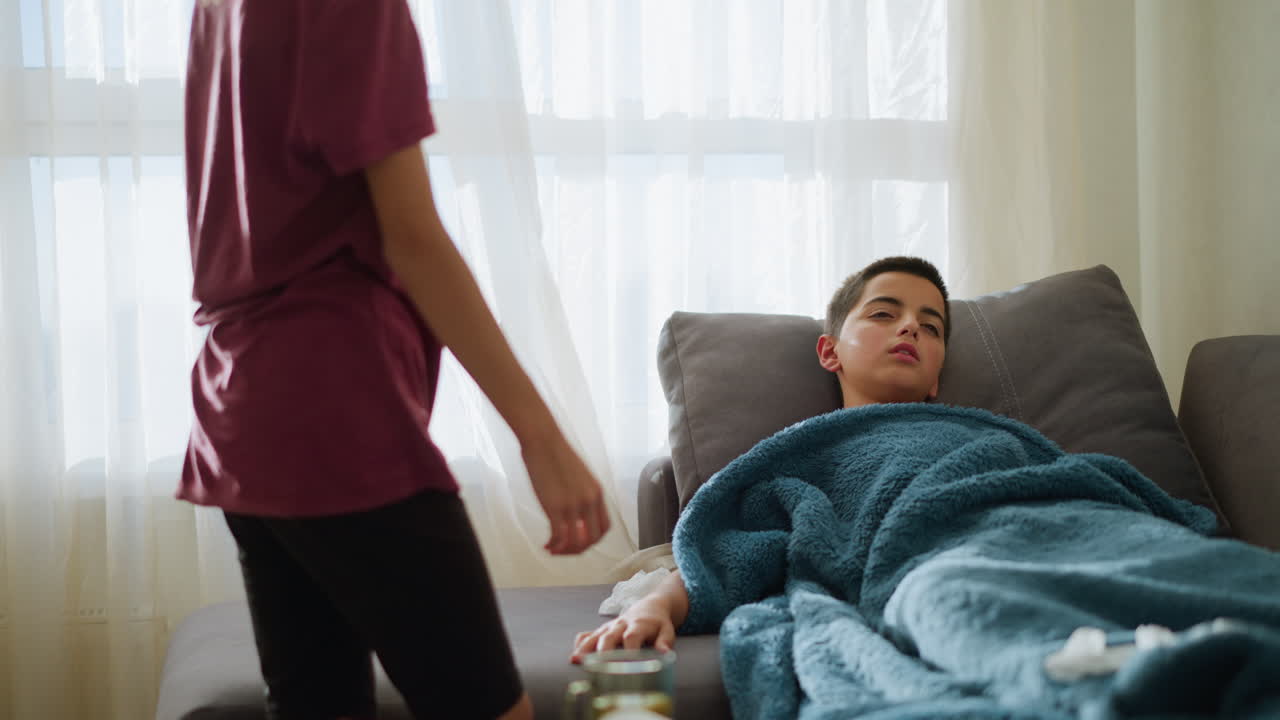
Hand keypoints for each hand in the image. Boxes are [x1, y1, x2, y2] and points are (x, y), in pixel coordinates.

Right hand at [522, 437, 609, 554]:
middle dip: (579, 549)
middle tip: (565, 549)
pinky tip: (546, 544)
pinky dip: (553, 545)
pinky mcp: (555, 507)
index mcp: (597, 492)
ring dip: (564, 551)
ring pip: (576, 542)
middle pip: (592, 538)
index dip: (594, 539)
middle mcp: (589, 501)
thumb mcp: (579, 475)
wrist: (543, 439)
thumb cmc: (556, 452)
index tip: (580, 540)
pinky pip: (558, 536)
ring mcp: (573, 505)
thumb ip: (581, 493)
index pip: (604, 526)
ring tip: (552, 549)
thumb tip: (574, 510)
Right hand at [570, 596, 675, 662]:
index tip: (627, 665)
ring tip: (575, 660)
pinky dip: (581, 643)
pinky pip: (588, 634)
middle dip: (602, 651)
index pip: (632, 637)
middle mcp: (621, 625)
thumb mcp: (667, 630)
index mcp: (639, 625)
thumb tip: (665, 653)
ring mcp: (609, 627)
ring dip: (585, 648)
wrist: (649, 606)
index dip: (629, 650)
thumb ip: (665, 642)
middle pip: (609, 636)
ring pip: (595, 636)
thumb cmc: (658, 623)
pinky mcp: (602, 630)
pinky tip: (575, 656)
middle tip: (597, 667)